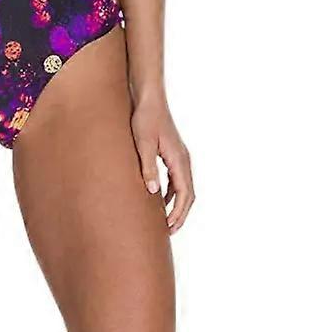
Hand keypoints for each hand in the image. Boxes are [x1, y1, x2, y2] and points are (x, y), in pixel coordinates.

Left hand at [130, 95, 194, 234]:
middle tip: (167, 233)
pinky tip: (158, 199)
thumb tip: (153, 193)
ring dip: (176, 205)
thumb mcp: (143, 143)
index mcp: (179, 160)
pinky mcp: (172, 154)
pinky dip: (172, 193)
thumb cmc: (145, 118)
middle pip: (189, 194)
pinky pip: (177, 179)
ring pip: (184, 188)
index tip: (168, 229)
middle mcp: (183, 160)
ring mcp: (179, 157)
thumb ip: (148, 167)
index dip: (179, 214)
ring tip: (163, 221)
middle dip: (180, 215)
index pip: (186, 194)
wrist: (149, 98)